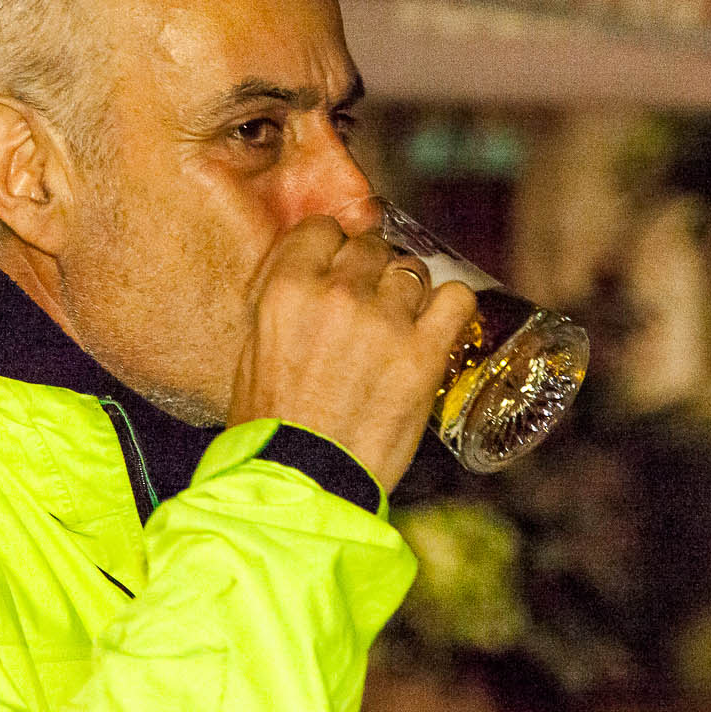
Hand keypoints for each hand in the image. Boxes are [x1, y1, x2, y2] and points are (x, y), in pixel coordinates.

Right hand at [229, 215, 477, 492]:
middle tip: (370, 308)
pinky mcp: (424, 353)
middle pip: (371, 248)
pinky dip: (451, 307)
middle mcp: (338, 294)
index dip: (334, 247)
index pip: (324, 229)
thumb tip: (317, 274)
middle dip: (371, 272)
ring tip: (400, 326)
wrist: (301, 482)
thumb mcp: (254, 348)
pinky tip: (439, 325)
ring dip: (409, 292)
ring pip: (412, 271)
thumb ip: (285, 301)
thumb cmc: (271, 427)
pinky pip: (456, 299)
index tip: (340, 267)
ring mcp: (386, 321)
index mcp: (288, 288)